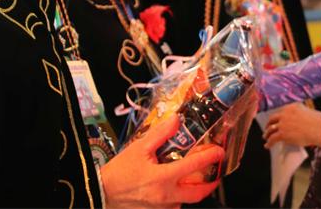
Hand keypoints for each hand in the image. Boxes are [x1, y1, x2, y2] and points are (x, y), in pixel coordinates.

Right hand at [100, 114, 224, 208]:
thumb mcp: (138, 148)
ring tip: (194, 177)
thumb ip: (160, 134)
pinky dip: (178, 195)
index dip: (210, 157)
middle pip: (198, 194)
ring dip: (192, 189)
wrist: (102, 192)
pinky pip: (174, 205)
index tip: (219, 151)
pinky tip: (174, 186)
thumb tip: (176, 120)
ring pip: (186, 200)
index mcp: (162, 178)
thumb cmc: (119, 171)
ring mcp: (163, 207)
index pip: (193, 166)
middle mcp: (166, 196)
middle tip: (216, 173)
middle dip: (211, 184)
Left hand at [263, 103, 320, 148]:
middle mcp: (285, 113)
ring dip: (267, 134)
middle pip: (273, 119)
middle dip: (269, 124)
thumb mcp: (308, 112)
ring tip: (266, 138)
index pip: (281, 112)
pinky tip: (267, 146)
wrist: (320, 129)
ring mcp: (283, 123)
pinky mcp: (282, 134)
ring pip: (271, 129)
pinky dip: (269, 143)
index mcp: (291, 107)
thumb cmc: (319, 123)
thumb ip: (300, 115)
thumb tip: (297, 122)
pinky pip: (272, 139)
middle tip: (267, 129)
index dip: (277, 118)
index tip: (275, 121)